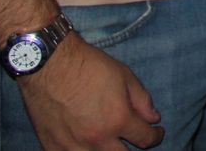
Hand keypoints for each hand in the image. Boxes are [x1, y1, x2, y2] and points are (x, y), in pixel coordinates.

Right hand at [18, 34, 162, 149]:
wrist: (49, 64)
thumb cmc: (88, 66)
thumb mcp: (125, 76)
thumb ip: (142, 101)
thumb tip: (153, 119)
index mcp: (118, 120)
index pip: (145, 139)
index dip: (155, 136)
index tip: (156, 132)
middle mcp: (97, 138)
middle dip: (133, 147)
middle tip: (134, 137)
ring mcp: (73, 146)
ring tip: (110, 141)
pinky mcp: (52, 147)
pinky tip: (86, 145)